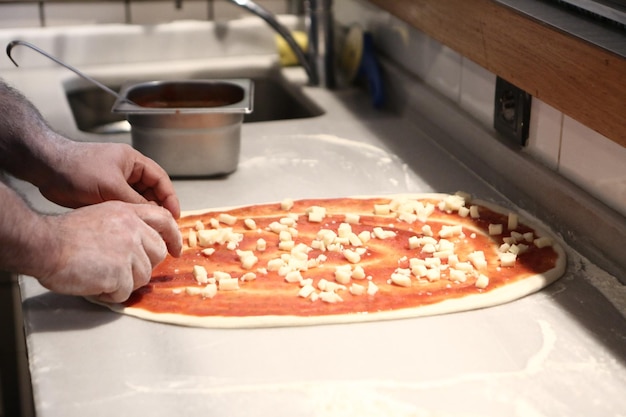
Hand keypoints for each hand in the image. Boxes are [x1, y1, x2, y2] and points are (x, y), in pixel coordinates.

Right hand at [37, 201, 181, 302]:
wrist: (45, 244)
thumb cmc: (65, 234)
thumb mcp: (103, 216)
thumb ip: (126, 226)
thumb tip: (142, 245)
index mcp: (128, 213)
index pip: (164, 220)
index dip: (173, 236)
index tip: (176, 249)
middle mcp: (133, 229)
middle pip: (157, 254)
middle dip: (143, 266)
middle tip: (121, 270)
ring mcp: (128, 251)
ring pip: (142, 276)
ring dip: (123, 282)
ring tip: (100, 274)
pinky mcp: (120, 273)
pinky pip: (124, 292)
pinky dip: (109, 294)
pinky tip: (93, 283)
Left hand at [38, 141, 180, 217]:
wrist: (46, 168)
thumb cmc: (77, 168)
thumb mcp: (111, 187)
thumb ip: (135, 202)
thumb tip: (153, 215)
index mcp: (134, 161)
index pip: (161, 179)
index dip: (170, 198)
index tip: (175, 215)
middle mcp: (127, 171)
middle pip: (152, 191)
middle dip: (159, 208)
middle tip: (164, 226)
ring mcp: (115, 183)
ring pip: (137, 200)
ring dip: (143, 213)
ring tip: (149, 230)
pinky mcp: (104, 194)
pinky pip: (123, 206)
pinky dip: (129, 215)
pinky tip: (131, 227)